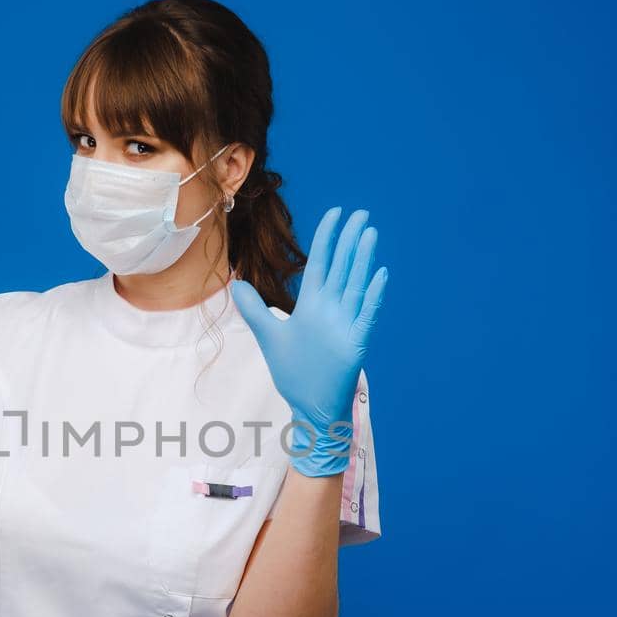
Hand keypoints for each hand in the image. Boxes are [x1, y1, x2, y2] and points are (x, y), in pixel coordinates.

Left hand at [230, 206, 388, 475]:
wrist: (309, 404)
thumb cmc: (294, 371)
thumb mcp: (269, 335)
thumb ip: (254, 309)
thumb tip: (236, 284)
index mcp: (312, 304)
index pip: (321, 262)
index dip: (327, 237)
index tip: (336, 212)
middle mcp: (331, 309)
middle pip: (342, 267)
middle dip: (350, 240)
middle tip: (361, 213)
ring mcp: (345, 324)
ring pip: (355, 284)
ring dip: (363, 260)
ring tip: (369, 233)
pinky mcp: (355, 342)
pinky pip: (365, 315)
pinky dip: (373, 296)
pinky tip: (380, 275)